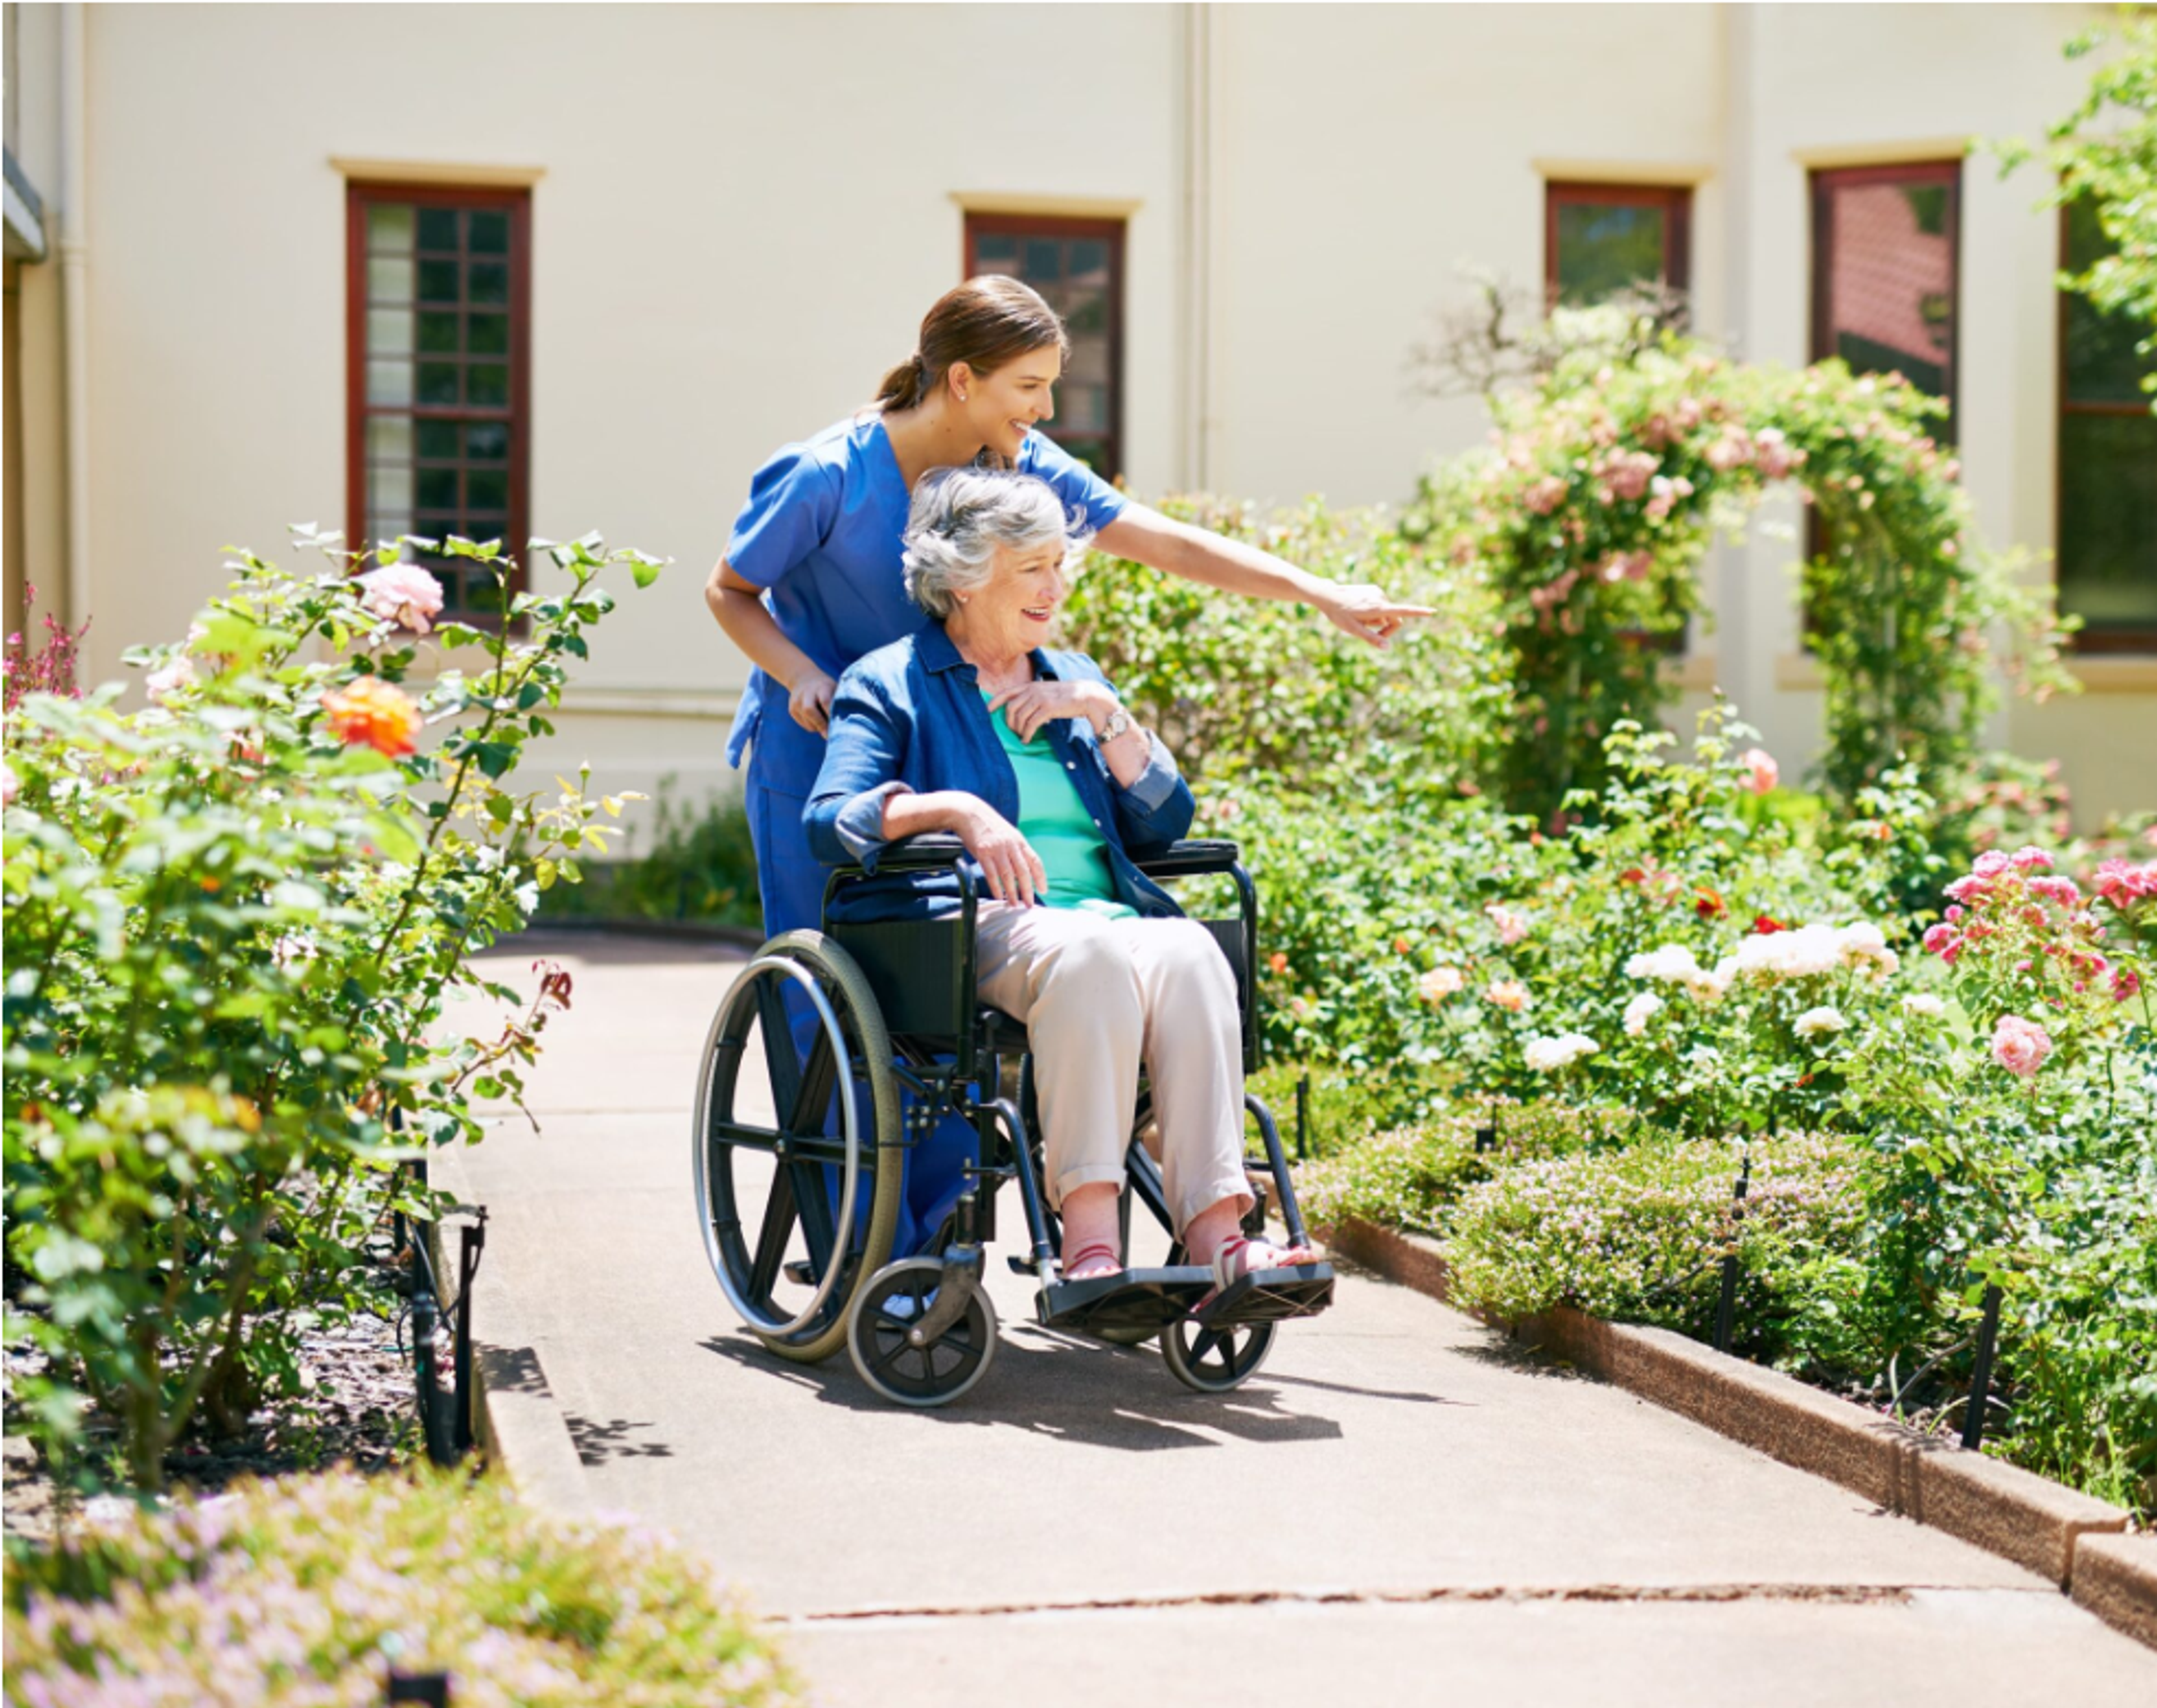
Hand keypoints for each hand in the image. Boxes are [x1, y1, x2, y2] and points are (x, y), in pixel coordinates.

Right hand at [786, 667, 836, 735]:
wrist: (803, 678)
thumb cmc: (826, 687)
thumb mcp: (834, 688)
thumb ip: (839, 703)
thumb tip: (844, 725)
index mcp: (821, 686)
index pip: (825, 701)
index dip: (831, 714)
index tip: (838, 725)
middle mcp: (806, 693)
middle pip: (809, 710)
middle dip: (821, 724)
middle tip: (830, 734)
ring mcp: (797, 701)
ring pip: (808, 722)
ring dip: (818, 727)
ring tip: (826, 724)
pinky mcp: (792, 710)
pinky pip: (804, 725)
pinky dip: (813, 727)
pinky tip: (817, 721)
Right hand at [956, 800, 1047, 905]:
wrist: (968, 812)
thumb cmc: (988, 824)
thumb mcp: (1008, 833)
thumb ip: (1016, 849)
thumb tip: (1024, 868)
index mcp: (1019, 840)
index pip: (1035, 861)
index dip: (1041, 877)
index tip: (1044, 890)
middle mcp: (1010, 845)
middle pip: (1023, 872)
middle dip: (1028, 890)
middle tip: (1029, 904)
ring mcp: (996, 849)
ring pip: (1008, 875)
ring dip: (1012, 892)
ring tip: (1013, 904)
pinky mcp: (982, 852)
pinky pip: (991, 874)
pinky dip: (996, 887)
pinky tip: (999, 895)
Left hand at [986, 678, 1115, 741]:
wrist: (1085, 696)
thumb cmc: (1066, 697)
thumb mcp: (1046, 692)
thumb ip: (1033, 697)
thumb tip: (1022, 711)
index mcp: (1031, 685)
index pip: (1007, 692)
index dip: (995, 701)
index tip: (987, 710)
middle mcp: (1033, 690)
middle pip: (1011, 708)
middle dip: (1009, 722)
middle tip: (1012, 731)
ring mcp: (1040, 698)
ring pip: (1020, 717)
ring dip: (1018, 730)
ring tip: (1021, 736)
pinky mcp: (1048, 708)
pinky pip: (1031, 724)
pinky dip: (1027, 734)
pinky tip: (1027, 739)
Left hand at [1318, 583, 1435, 649]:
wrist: (1328, 594)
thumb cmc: (1339, 614)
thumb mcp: (1353, 630)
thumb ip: (1371, 638)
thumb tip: (1387, 647)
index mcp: (1378, 608)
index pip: (1403, 611)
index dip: (1418, 612)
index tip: (1432, 611)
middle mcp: (1381, 597)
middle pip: (1395, 618)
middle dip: (1386, 629)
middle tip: (1368, 632)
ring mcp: (1377, 592)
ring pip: (1386, 613)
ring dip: (1377, 620)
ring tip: (1359, 618)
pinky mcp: (1373, 589)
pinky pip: (1380, 605)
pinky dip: (1374, 611)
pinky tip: (1358, 610)